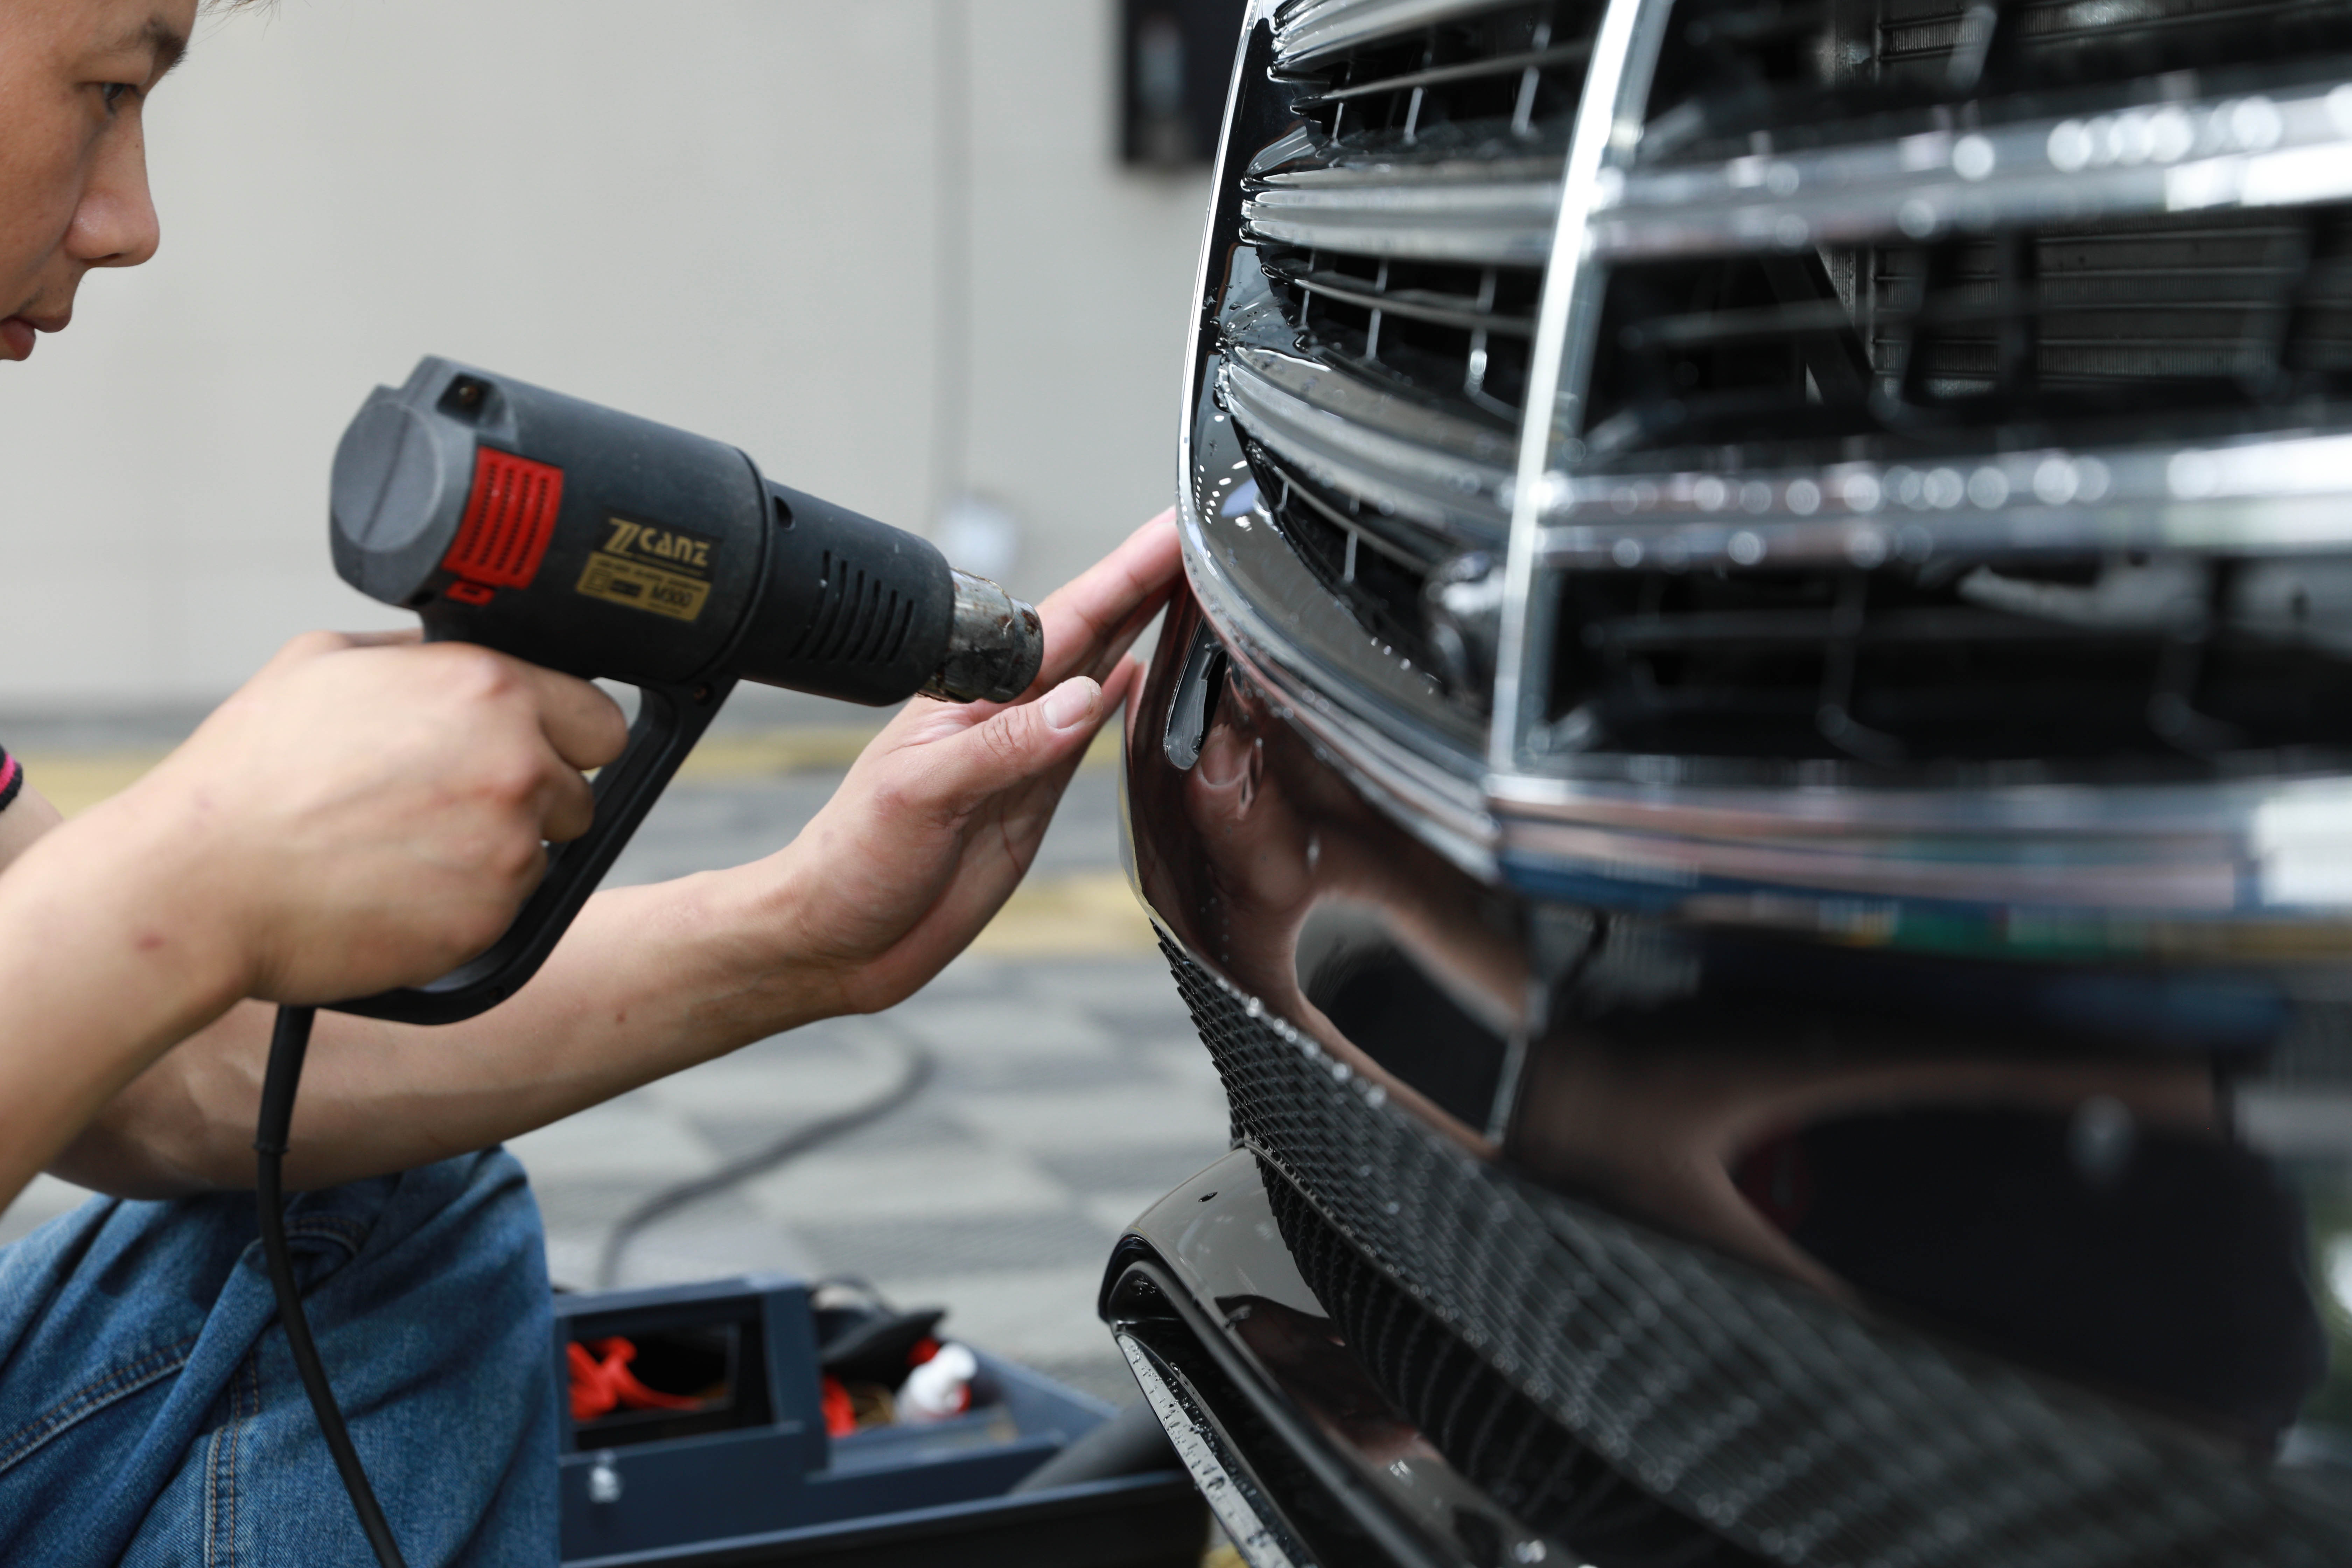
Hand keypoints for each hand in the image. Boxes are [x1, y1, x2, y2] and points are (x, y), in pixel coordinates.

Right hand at [83, 631, 626, 1004]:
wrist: (199, 882)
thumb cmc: (249, 774)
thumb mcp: (326, 662)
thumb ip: (415, 656)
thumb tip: (453, 653)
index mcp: (489, 689)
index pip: (598, 717)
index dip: (564, 738)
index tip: (532, 750)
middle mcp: (516, 763)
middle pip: (581, 789)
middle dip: (536, 797)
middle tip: (454, 806)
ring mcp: (510, 846)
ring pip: (546, 851)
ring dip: (499, 852)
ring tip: (409, 847)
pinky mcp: (493, 918)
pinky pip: (511, 908)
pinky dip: (471, 904)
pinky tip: (400, 888)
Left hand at [769, 512, 1181, 1013]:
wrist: (839, 940)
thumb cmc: (852, 862)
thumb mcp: (920, 795)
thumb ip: (1003, 747)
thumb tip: (1081, 700)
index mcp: (971, 695)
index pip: (1063, 621)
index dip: (1124, 574)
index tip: (1171, 534)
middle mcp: (1004, 716)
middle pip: (1092, 633)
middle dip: (1147, 581)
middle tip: (1202, 539)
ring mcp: (1024, 754)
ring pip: (1100, 673)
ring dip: (1145, 627)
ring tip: (1190, 584)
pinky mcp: (1035, 799)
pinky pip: (1092, 737)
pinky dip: (1126, 700)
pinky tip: (1148, 673)